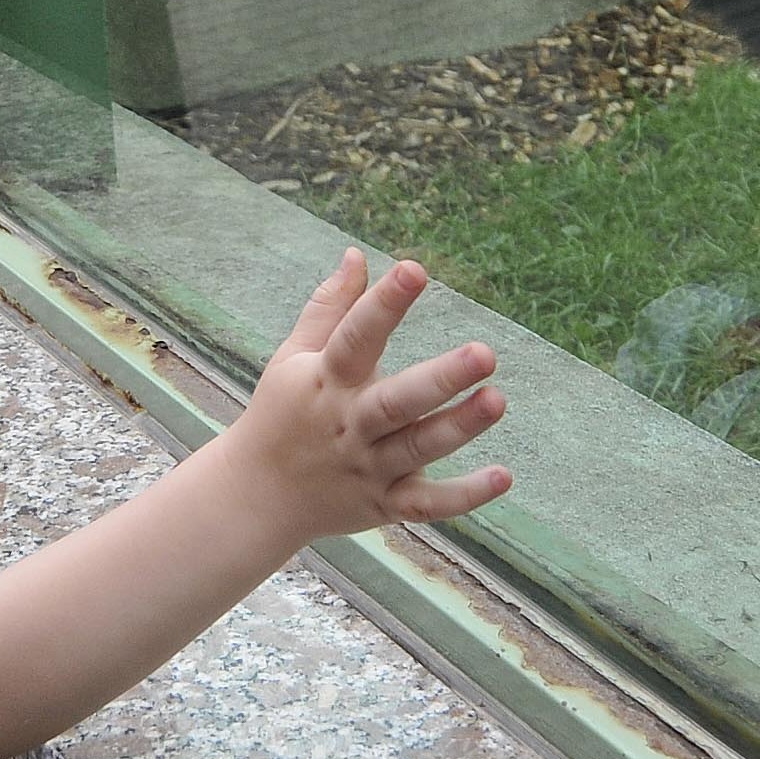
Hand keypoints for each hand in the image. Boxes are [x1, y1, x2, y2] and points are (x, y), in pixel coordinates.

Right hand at [220, 253, 508, 542]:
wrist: (256, 497)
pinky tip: (503, 476)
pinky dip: (464, 497)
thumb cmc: (281, 415)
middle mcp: (349, 425)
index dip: (384, 304)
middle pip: (398, 402)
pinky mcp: (383, 504)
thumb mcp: (292, 358)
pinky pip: (426, 504)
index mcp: (326, 382)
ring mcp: (368, 468)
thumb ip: (329, 308)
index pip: (355, 337)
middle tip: (485, 353)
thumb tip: (357, 254)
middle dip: (441, 379)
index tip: (414, 269)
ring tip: (497, 399)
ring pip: (419, 448)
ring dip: (460, 427)